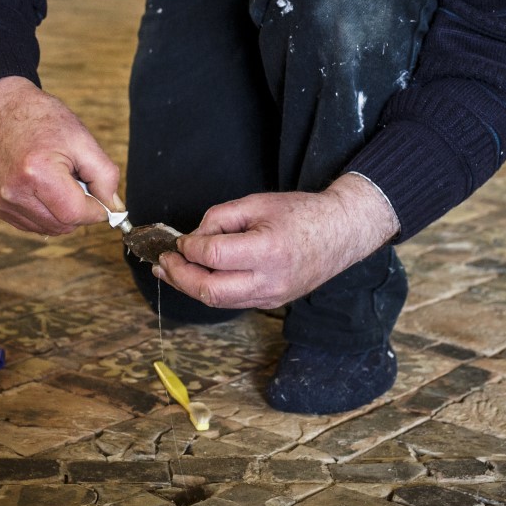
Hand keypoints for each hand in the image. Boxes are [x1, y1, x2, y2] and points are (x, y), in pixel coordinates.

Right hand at [0, 76, 121, 234]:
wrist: (8, 114)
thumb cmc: (45, 121)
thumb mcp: (84, 141)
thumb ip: (105, 177)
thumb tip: (114, 208)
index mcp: (38, 173)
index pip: (75, 213)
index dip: (96, 210)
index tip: (103, 199)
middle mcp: (15, 192)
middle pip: (64, 225)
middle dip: (80, 209)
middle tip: (77, 180)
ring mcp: (4, 202)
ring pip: (51, 229)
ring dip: (64, 212)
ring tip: (59, 181)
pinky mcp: (0, 207)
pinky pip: (36, 225)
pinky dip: (49, 213)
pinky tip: (45, 189)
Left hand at [154, 173, 399, 308]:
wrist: (341, 233)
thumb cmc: (301, 213)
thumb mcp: (257, 202)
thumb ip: (220, 218)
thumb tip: (194, 238)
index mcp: (267, 250)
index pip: (213, 255)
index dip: (189, 247)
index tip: (180, 240)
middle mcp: (269, 280)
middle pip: (210, 291)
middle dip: (180, 277)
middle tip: (163, 263)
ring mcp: (272, 296)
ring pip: (219, 302)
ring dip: (191, 287)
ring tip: (171, 271)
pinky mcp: (272, 302)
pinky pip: (233, 301)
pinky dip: (211, 290)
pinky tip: (198, 275)